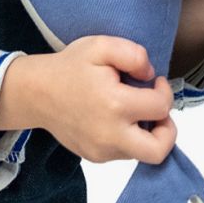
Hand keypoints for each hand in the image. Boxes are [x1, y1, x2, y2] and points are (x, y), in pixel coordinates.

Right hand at [36, 37, 176, 164]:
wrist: (36, 92)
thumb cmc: (68, 68)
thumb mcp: (101, 45)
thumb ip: (134, 54)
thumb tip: (150, 76)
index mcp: (115, 105)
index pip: (161, 107)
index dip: (164, 91)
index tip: (154, 82)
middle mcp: (110, 134)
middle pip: (158, 151)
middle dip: (167, 131)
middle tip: (158, 113)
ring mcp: (101, 150)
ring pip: (141, 153)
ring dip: (145, 132)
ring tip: (131, 110)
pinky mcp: (94, 156)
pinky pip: (123, 153)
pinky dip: (127, 138)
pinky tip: (115, 119)